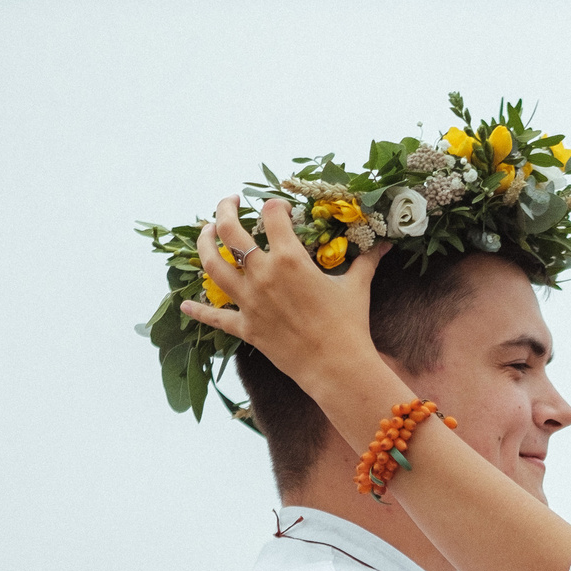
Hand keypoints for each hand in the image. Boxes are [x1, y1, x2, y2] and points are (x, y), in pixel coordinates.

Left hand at [180, 198, 389, 394]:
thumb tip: (384, 244)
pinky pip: (216, 317)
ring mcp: (250, 301)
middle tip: (229, 203)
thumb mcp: (357, 287)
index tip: (281, 209)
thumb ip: (365, 261)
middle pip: (230, 231)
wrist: (338, 367)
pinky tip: (186, 304)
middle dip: (225, 209)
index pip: (272, 215)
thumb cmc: (350, 325)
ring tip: (205, 233)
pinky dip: (199, 310)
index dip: (276, 205)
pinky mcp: (246, 328)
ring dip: (204, 244)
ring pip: (212, 265)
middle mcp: (263, 274)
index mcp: (290, 258)